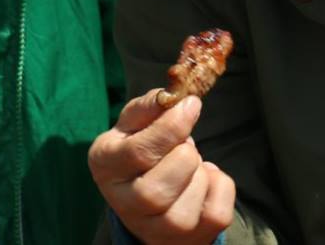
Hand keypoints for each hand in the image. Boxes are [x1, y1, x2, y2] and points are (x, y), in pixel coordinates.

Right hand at [88, 89, 235, 244]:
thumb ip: (148, 108)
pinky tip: (200, 184)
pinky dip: (218, 187)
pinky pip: (220, 210)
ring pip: (198, 188)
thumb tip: (172, 94)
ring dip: (201, 168)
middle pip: (173, 171)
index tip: (191, 105)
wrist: (143, 207)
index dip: (171, 126)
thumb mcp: (130, 129)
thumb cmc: (137, 158)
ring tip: (185, 167)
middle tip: (181, 145)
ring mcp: (160, 226)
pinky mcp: (190, 238)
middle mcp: (126, 202)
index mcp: (105, 166)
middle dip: (187, 150)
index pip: (140, 150)